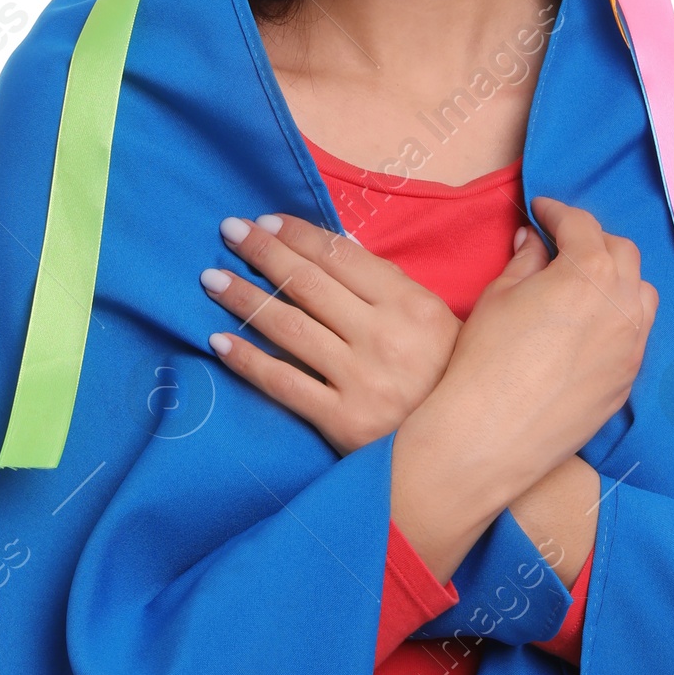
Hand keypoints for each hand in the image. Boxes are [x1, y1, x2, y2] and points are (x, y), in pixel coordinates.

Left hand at [202, 211, 459, 454]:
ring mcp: (362, 381)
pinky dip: (248, 360)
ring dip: (244, 299)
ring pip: (289, 328)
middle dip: (263, 252)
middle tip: (229, 232)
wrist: (461, 452)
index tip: (265, 221)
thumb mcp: (436, 323)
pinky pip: (284, 383)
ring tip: (212, 281)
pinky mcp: (343, 421)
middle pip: (309, 284)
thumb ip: (390, 286)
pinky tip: (219, 342)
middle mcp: (385, 338)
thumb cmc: (446, 378)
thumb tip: (333, 249)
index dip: (298, 235)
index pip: (342, 257)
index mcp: (412, 306)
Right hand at [390, 199, 656, 581]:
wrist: (490, 433)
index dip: (557, 212)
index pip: (581, 225)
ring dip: (617, 278)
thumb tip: (534, 242)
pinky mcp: (628, 378)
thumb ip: (525, 261)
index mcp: (589, 271)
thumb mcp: (498, 296)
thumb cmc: (485, 359)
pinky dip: (619, 317)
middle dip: (592, 241)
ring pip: (640, 293)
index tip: (541, 212)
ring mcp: (631, 344)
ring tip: (585, 283)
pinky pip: (636, 333)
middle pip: (621, 252)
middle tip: (562, 244)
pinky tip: (591, 325)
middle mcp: (622, 303)